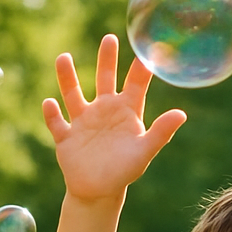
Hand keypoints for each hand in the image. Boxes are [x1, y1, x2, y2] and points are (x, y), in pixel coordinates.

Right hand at [42, 34, 186, 202]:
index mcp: (126, 112)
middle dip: (106, 59)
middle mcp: (104, 111)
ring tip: (63, 58)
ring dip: (67, 77)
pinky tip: (49, 103)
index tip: (147, 45)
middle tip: (110, 39)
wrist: (99, 192)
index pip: (135, 83)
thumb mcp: (144, 151)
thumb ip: (161, 132)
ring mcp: (83, 122)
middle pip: (104, 79)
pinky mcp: (66, 137)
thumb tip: (182, 114)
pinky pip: (56, 122)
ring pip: (73, 95)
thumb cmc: (125, 171)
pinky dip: (52, 114)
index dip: (141, 66)